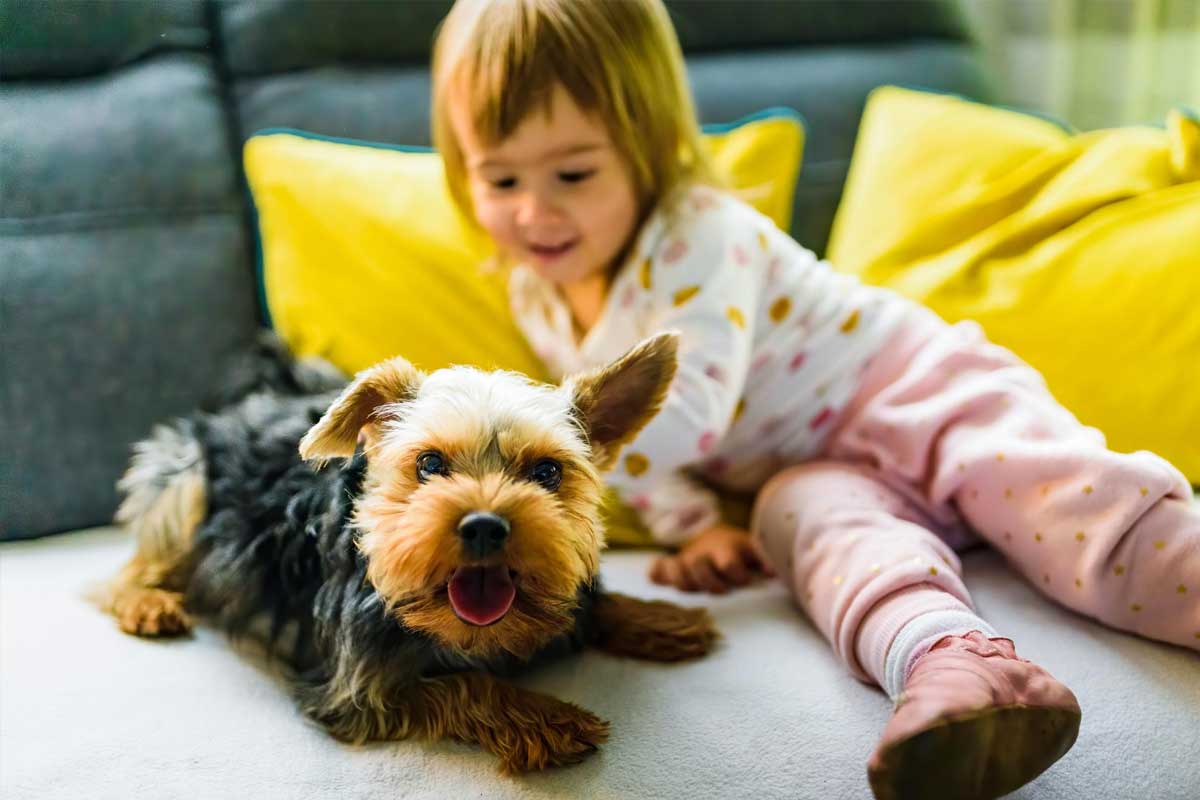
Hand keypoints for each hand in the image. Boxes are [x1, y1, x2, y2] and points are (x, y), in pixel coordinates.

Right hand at [649, 523, 775, 593]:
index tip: (743, 580)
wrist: (717, 537)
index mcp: (726, 550)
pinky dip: (658, 575)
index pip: (728, 562)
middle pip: (698, 565)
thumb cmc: (740, 551)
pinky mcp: (672, 565)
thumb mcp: (754, 551)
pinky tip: (663, 582)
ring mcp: (685, 559)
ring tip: (694, 589)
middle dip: (709, 581)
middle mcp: (703, 553)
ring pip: (676, 568)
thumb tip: (774, 573)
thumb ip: (765, 560)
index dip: (736, 574)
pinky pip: (657, 569)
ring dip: (684, 582)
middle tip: (721, 590)